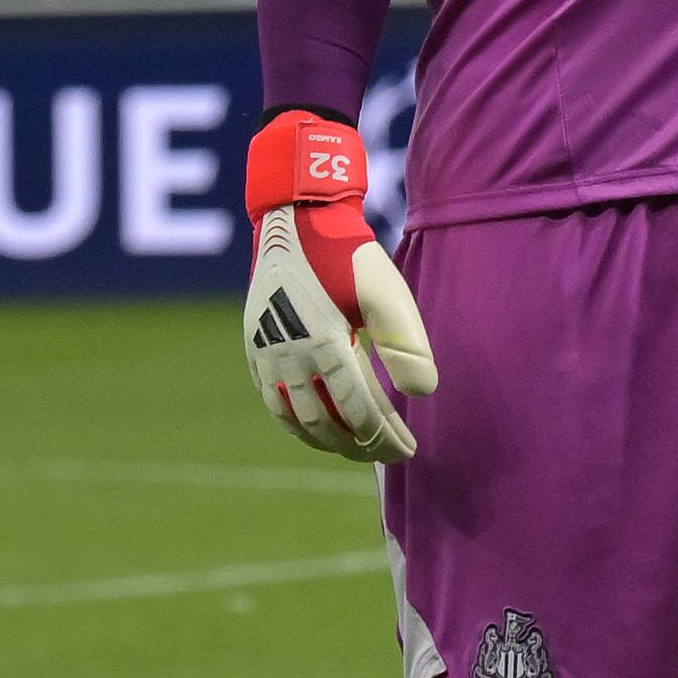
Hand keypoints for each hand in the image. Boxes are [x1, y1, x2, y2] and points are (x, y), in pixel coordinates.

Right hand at [238, 108, 433, 462]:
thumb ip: (406, 344)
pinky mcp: (254, 347)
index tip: (408, 451)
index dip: (383, 437)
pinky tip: (318, 429)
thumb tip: (423, 393)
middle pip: (325, 422)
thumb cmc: (349, 255)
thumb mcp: (387, 294)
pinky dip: (296, 424)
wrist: (295, 220)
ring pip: (293, 417)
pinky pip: (272, 401)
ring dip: (327, 440)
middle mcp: (288, 356)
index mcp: (323, 344)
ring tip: (357, 450)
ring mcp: (265, 354)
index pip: (358, 411)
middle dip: (359, 446)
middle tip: (389, 456)